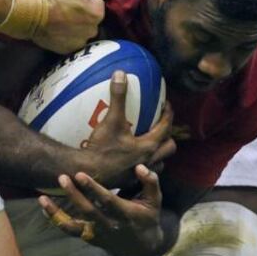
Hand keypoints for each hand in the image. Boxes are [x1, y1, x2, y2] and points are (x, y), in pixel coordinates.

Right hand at [33, 0, 105, 53]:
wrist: (33, 15)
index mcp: (97, 14)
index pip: (98, 4)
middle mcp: (93, 30)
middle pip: (92, 19)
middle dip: (84, 14)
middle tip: (68, 8)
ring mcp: (81, 42)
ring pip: (83, 32)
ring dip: (77, 27)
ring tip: (63, 20)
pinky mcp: (69, 50)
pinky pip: (72, 41)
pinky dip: (68, 37)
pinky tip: (59, 30)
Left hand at [39, 165, 164, 255]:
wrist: (142, 248)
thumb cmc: (147, 218)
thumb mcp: (155, 201)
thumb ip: (150, 182)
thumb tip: (139, 166)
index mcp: (126, 214)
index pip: (107, 201)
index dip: (93, 188)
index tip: (80, 174)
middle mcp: (109, 226)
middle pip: (88, 211)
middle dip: (73, 195)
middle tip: (62, 177)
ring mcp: (97, 234)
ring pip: (73, 225)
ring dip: (57, 212)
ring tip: (42, 198)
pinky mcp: (89, 238)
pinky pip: (70, 230)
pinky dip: (56, 219)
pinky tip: (44, 207)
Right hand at [80, 70, 175, 187]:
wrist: (87, 173)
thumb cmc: (101, 149)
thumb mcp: (111, 120)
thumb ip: (118, 97)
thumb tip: (120, 74)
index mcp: (148, 146)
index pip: (166, 127)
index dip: (168, 114)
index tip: (166, 105)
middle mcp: (148, 161)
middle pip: (169, 148)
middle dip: (168, 137)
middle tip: (160, 126)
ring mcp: (139, 174)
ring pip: (159, 163)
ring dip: (158, 153)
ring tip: (149, 143)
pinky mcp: (129, 181)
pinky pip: (144, 172)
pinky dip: (144, 164)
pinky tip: (131, 158)